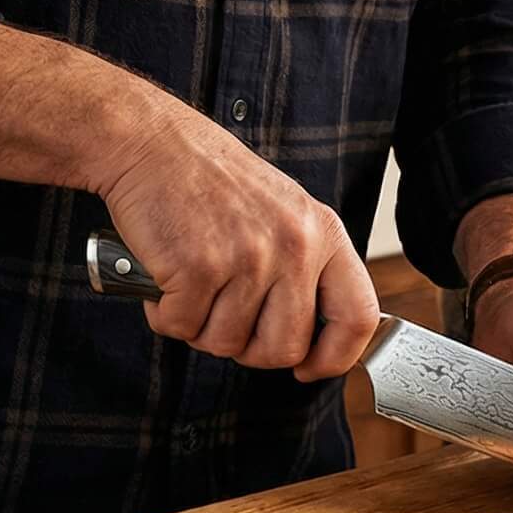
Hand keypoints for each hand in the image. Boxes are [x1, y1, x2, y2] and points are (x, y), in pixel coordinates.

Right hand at [100, 99, 379, 383]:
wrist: (154, 144)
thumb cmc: (212, 180)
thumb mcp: (284, 212)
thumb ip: (304, 266)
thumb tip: (310, 336)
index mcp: (323, 232)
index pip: (358, 316)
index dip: (336, 357)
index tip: (310, 368)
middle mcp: (294, 246)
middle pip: (283, 349)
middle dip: (247, 347)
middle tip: (223, 315)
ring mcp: (248, 258)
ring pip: (226, 344)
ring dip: (199, 325)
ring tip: (193, 280)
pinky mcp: (199, 267)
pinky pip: (181, 328)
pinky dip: (164, 313)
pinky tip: (165, 275)